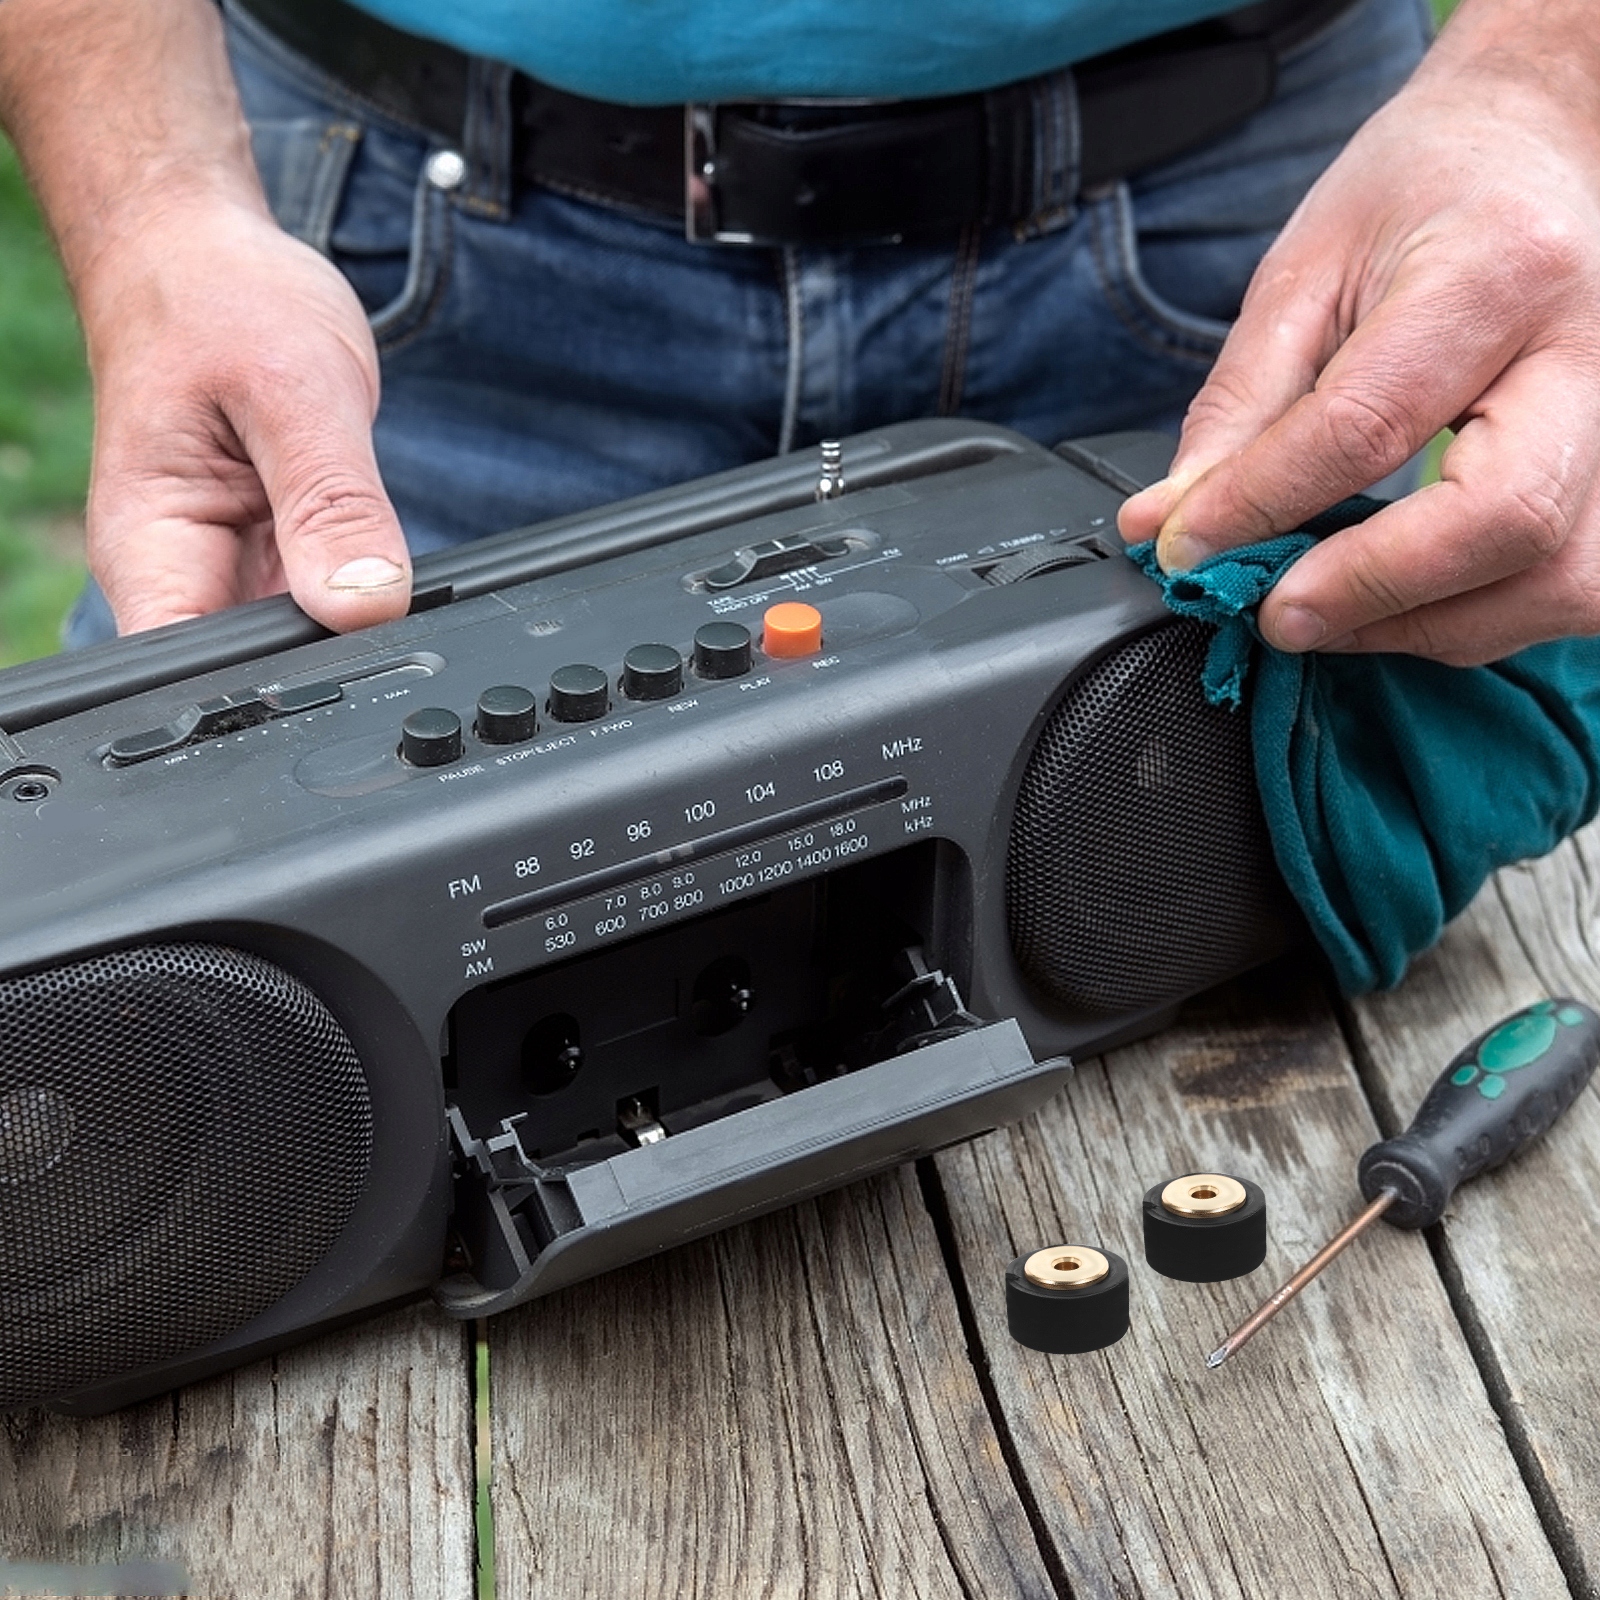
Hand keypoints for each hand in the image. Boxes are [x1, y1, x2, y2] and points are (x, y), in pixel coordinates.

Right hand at [80, 197, 411, 634]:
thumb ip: (334, 504)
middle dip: (330, 656)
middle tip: (382, 601)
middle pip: (260, 672)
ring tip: (371, 557)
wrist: (211, 263)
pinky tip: (375, 552)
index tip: (346, 664)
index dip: (274, 693)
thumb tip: (369, 604)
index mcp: (153, 551)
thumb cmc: (221, 304)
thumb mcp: (297, 394)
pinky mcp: (277, 562)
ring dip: (352, 620)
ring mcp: (233, 574)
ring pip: (304, 641)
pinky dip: (361, 587)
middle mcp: (183, 578)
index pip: (196, 676)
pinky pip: (326, 602)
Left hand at [1117, 8, 1599, 665]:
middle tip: (1275, 613)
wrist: (1542, 144)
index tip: (1186, 550)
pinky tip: (1401, 603)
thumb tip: (1167, 525)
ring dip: (1424, 625)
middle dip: (1373, 589)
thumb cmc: (1427, 192)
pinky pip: (1569, 588)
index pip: (1369, 423)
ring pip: (1555, 578)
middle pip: (1504, 517)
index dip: (1262, 505)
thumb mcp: (1306, 272)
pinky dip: (1475, 619)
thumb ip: (1239, 408)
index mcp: (1497, 272)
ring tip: (1325, 613)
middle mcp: (1590, 352)